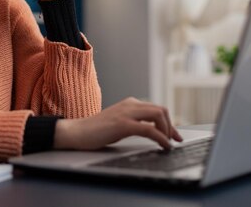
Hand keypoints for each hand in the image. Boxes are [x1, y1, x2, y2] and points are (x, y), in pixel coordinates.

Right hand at [53, 97, 182, 150]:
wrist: (77, 132)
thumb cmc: (96, 131)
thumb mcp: (119, 122)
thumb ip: (134, 122)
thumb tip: (152, 130)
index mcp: (129, 103)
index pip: (157, 108)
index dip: (169, 122)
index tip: (174, 136)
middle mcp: (129, 104)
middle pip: (161, 109)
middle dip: (171, 126)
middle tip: (173, 140)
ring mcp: (126, 113)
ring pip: (158, 115)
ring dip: (167, 130)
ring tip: (167, 144)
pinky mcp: (122, 124)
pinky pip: (149, 129)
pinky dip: (161, 138)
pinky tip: (163, 146)